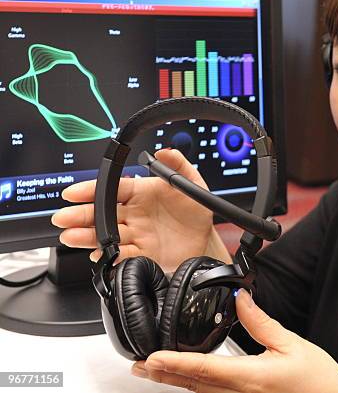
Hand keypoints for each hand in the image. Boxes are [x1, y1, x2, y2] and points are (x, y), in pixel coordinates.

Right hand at [51, 149, 219, 271]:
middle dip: (81, 215)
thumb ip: (178, 164)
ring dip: (87, 236)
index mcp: (141, 192)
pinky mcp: (142, 253)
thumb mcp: (191, 182)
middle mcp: (134, 213)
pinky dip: (109, 255)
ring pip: (107, 234)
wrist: (205, 237)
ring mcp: (136, 234)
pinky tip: (96, 254)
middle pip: (103, 213)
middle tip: (63, 217)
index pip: (113, 188)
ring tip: (70, 236)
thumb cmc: (195, 208)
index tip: (73, 192)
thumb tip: (165, 151)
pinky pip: (122, 254)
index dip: (91, 189)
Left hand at [131, 289, 337, 392]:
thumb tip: (241, 298)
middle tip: (139, 364)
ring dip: (176, 381)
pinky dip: (196, 387)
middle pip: (193, 385)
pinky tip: (189, 380)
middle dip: (164, 374)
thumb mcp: (292, 345)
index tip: (150, 358)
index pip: (203, 368)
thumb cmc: (319, 384)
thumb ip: (261, 323)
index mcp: (250, 378)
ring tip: (154, 370)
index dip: (173, 363)